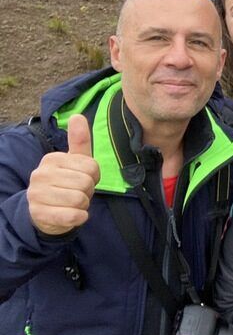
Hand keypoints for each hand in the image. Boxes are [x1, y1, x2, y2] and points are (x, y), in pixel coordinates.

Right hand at [27, 114, 99, 235]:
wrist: (43, 213)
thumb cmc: (65, 184)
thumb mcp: (74, 162)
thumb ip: (79, 140)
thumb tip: (77, 115)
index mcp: (51, 159)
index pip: (92, 167)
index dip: (93, 177)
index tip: (81, 180)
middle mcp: (40, 174)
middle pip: (86, 183)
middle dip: (87, 192)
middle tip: (76, 193)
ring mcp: (37, 194)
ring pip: (80, 200)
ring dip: (83, 205)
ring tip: (72, 203)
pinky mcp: (40, 214)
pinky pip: (74, 216)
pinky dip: (80, 218)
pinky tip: (72, 215)